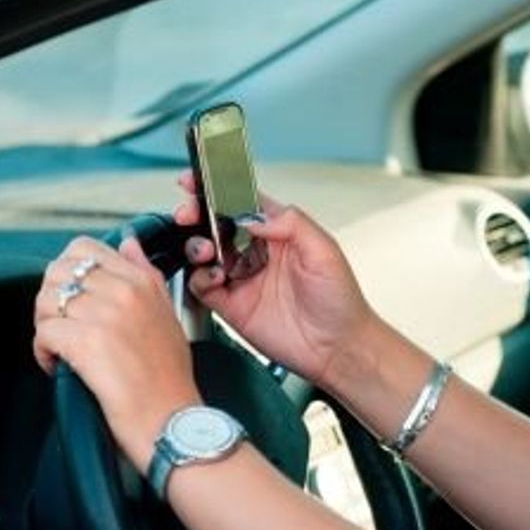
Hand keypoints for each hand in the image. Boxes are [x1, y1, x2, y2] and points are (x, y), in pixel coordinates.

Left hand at [33, 236, 202, 470]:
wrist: (171, 419)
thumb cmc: (168, 377)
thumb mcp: (166, 314)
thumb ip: (146, 274)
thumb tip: (129, 244)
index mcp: (143, 281)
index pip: (86, 249)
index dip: (69, 273)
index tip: (73, 298)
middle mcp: (125, 292)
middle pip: (58, 271)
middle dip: (51, 298)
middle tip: (62, 324)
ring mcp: (105, 315)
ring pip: (46, 300)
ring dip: (45, 326)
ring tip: (60, 347)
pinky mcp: (86, 343)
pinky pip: (43, 332)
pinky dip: (43, 352)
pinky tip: (59, 366)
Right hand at [172, 170, 378, 387]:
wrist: (338, 348)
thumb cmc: (340, 300)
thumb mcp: (324, 250)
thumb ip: (291, 223)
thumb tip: (253, 215)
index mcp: (280, 232)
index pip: (243, 202)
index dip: (218, 189)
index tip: (196, 181)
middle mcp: (258, 253)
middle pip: (217, 224)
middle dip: (197, 214)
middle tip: (188, 213)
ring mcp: (243, 278)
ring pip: (205, 253)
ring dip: (196, 245)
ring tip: (205, 249)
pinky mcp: (232, 305)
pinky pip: (202, 286)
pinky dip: (199, 278)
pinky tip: (214, 278)